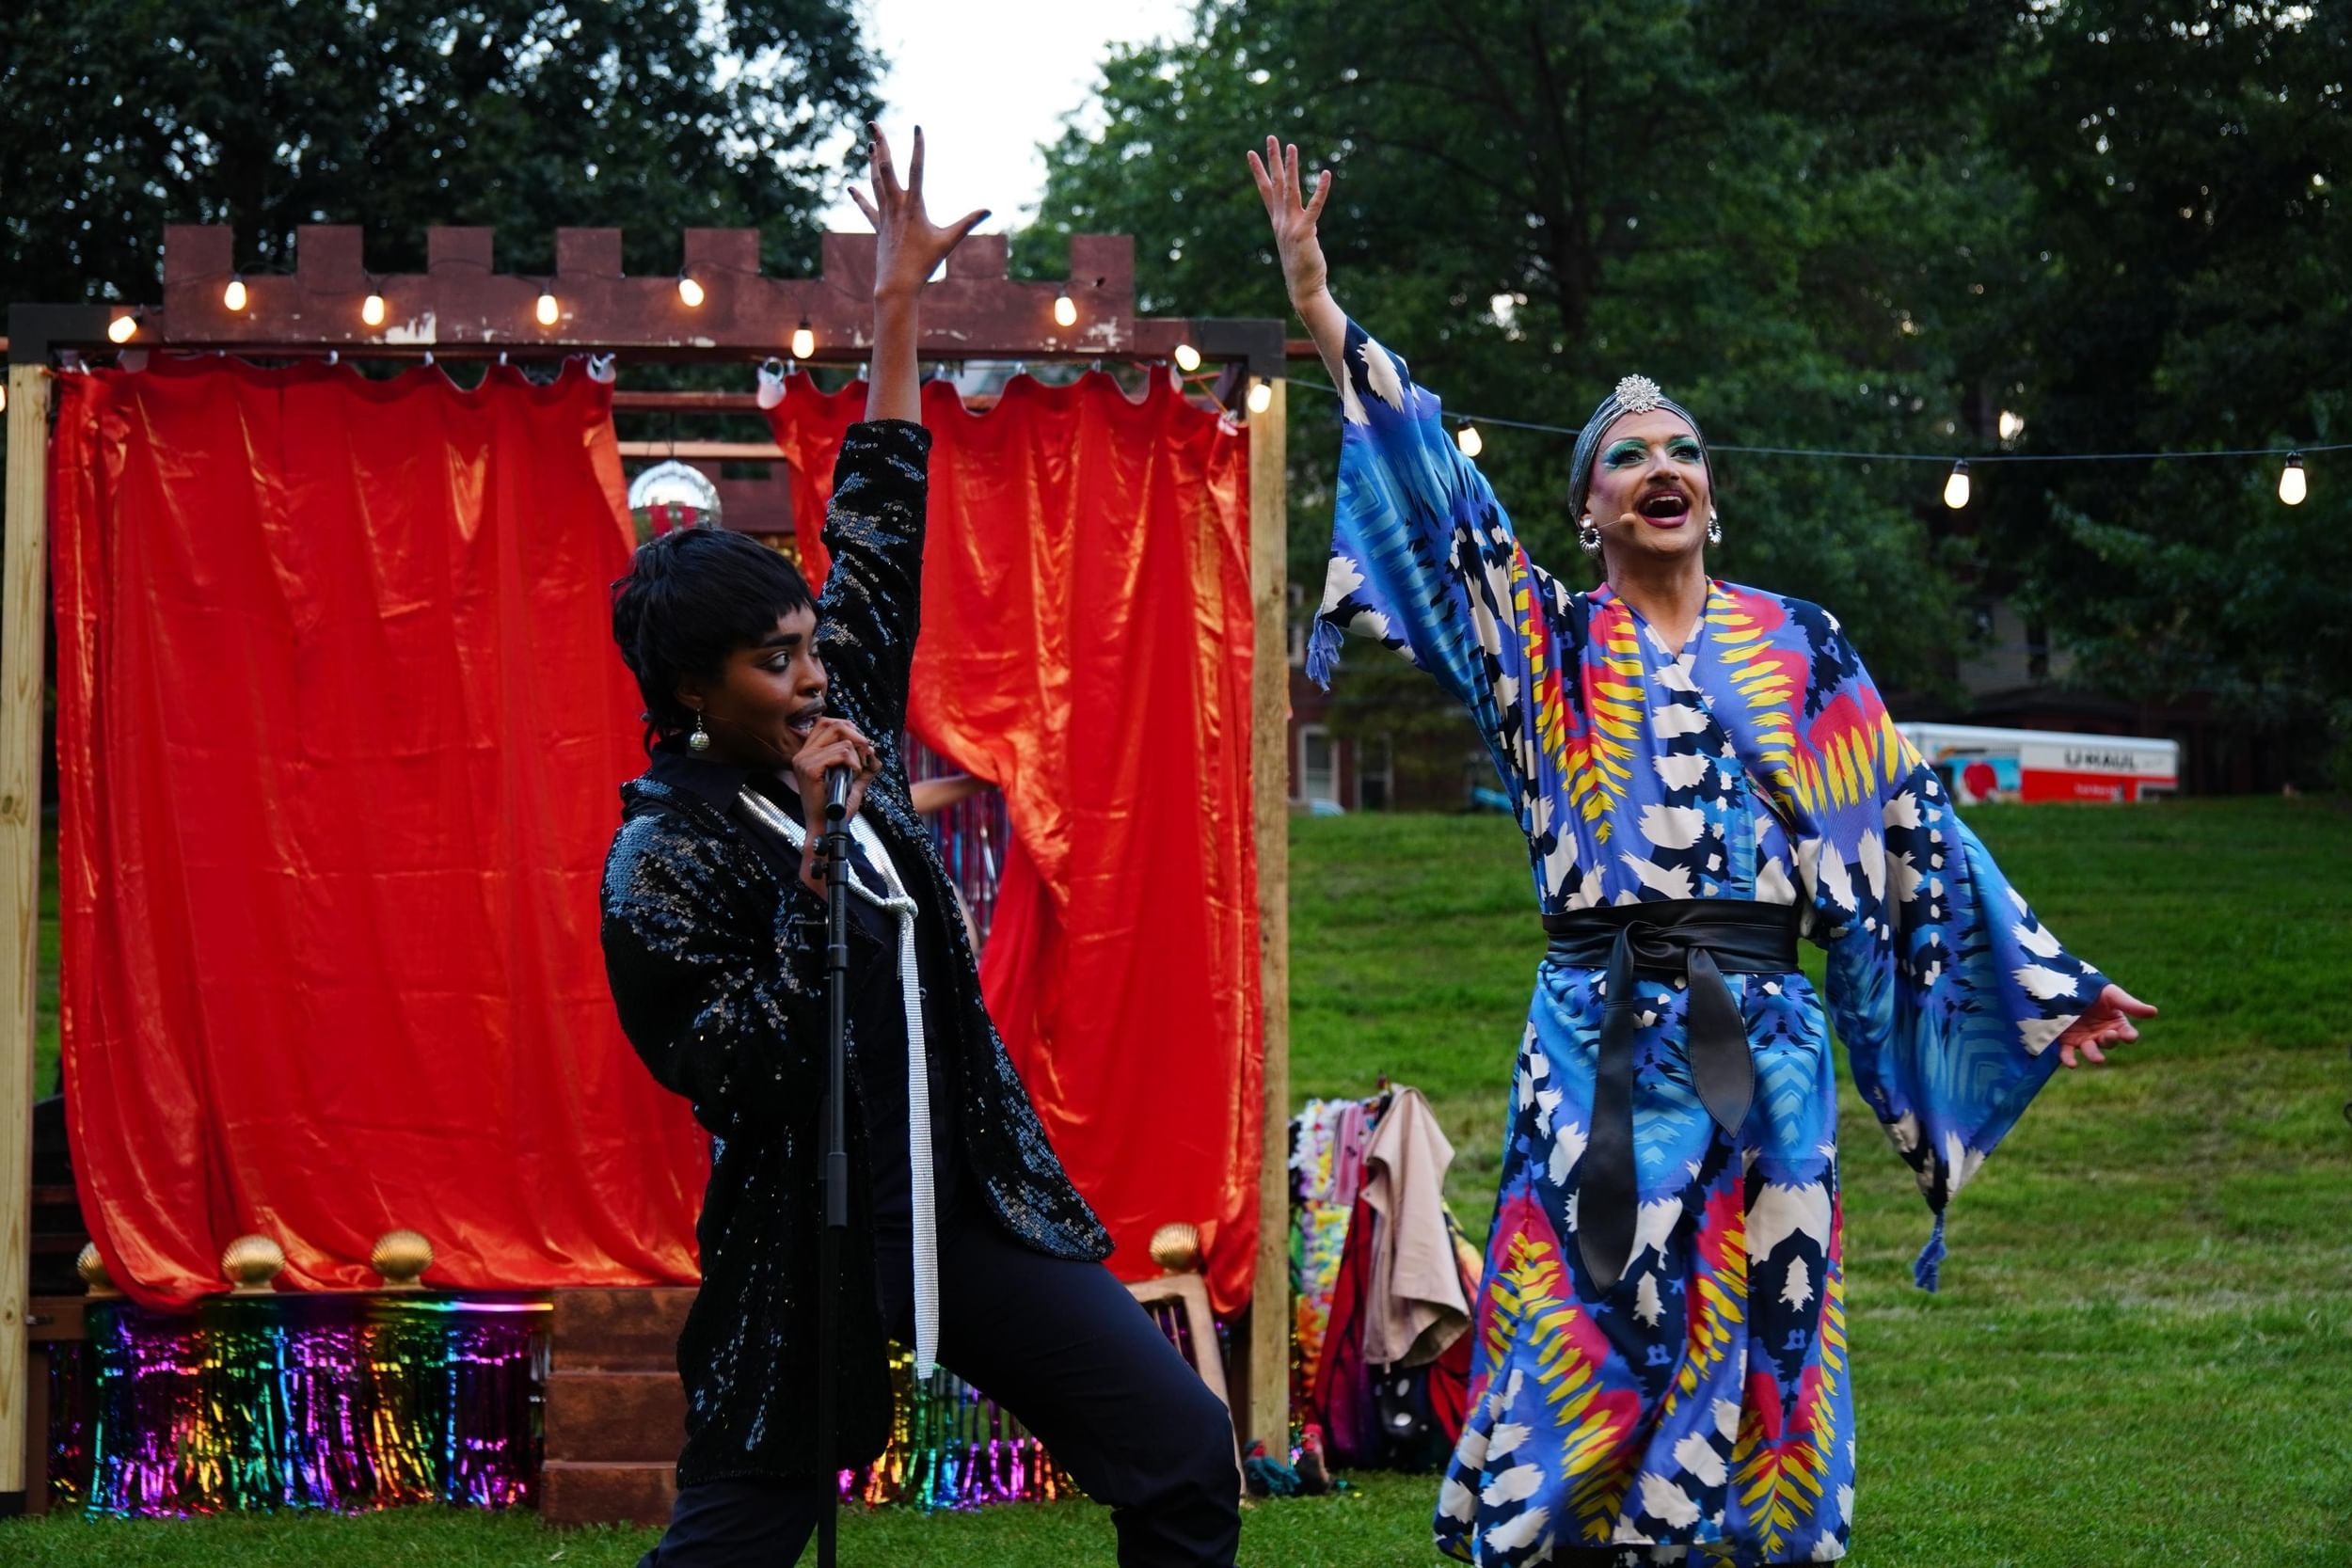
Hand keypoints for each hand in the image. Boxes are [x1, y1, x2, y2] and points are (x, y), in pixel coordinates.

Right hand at [789, 718, 880, 895]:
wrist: (829, 828)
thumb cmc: (837, 808)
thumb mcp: (853, 781)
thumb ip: (864, 766)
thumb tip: (874, 754)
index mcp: (807, 753)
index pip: (827, 722)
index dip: (849, 729)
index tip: (860, 748)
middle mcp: (801, 754)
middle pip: (834, 724)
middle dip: (857, 737)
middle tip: (865, 756)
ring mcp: (803, 760)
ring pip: (843, 741)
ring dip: (858, 756)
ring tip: (856, 773)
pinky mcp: (809, 769)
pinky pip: (842, 753)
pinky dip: (854, 764)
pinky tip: (853, 776)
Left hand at [848, 123, 988, 302]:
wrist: (897, 283)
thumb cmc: (924, 263)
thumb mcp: (949, 241)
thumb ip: (968, 223)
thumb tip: (988, 210)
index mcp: (913, 205)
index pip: (916, 168)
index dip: (917, 146)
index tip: (917, 127)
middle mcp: (896, 205)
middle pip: (886, 167)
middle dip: (881, 144)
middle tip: (873, 123)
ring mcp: (884, 215)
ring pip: (876, 182)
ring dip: (872, 162)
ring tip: (869, 143)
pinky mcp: (879, 227)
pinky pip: (868, 208)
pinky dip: (860, 197)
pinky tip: (851, 188)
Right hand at [1246, 136, 1332, 309]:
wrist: (1302, 288)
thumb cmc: (1301, 267)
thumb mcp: (1295, 243)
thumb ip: (1297, 227)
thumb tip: (1304, 222)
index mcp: (1277, 221)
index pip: (1265, 190)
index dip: (1258, 171)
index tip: (1251, 152)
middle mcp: (1280, 221)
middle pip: (1276, 183)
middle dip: (1273, 159)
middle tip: (1271, 137)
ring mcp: (1290, 226)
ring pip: (1290, 190)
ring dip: (1291, 167)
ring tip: (1291, 146)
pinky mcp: (1304, 232)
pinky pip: (1314, 207)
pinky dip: (1320, 190)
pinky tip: (1326, 174)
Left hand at [2055, 983, 2155, 1068]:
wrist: (2067, 987)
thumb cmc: (2095, 991)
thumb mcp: (2112, 995)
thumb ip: (2131, 1005)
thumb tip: (2154, 1011)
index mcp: (2117, 1025)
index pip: (2127, 1034)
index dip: (2129, 1036)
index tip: (2129, 1035)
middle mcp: (2102, 1035)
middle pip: (2109, 1043)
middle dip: (2110, 1040)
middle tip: (2110, 1035)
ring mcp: (2085, 1040)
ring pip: (2091, 1051)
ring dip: (2094, 1055)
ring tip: (2099, 1059)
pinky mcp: (2067, 1041)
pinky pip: (2068, 1054)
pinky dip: (2069, 1060)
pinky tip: (2073, 1064)